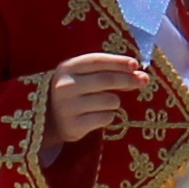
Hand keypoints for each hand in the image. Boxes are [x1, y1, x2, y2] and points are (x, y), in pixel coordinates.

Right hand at [35, 49, 154, 158]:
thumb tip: (139, 74)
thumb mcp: (80, 75)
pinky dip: (107, 116)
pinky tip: (96, 116)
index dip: (118, 62)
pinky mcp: (74, 126)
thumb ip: (105, 71)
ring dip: (114, 101)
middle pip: (107, 80)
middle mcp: (66, 86)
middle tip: (143, 81)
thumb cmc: (72, 92)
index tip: (135, 64)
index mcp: (67, 68)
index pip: (98, 61)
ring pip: (110, 100)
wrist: (45, 119)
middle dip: (128, 80)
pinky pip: (106, 117)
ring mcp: (69, 107)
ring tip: (102, 103)